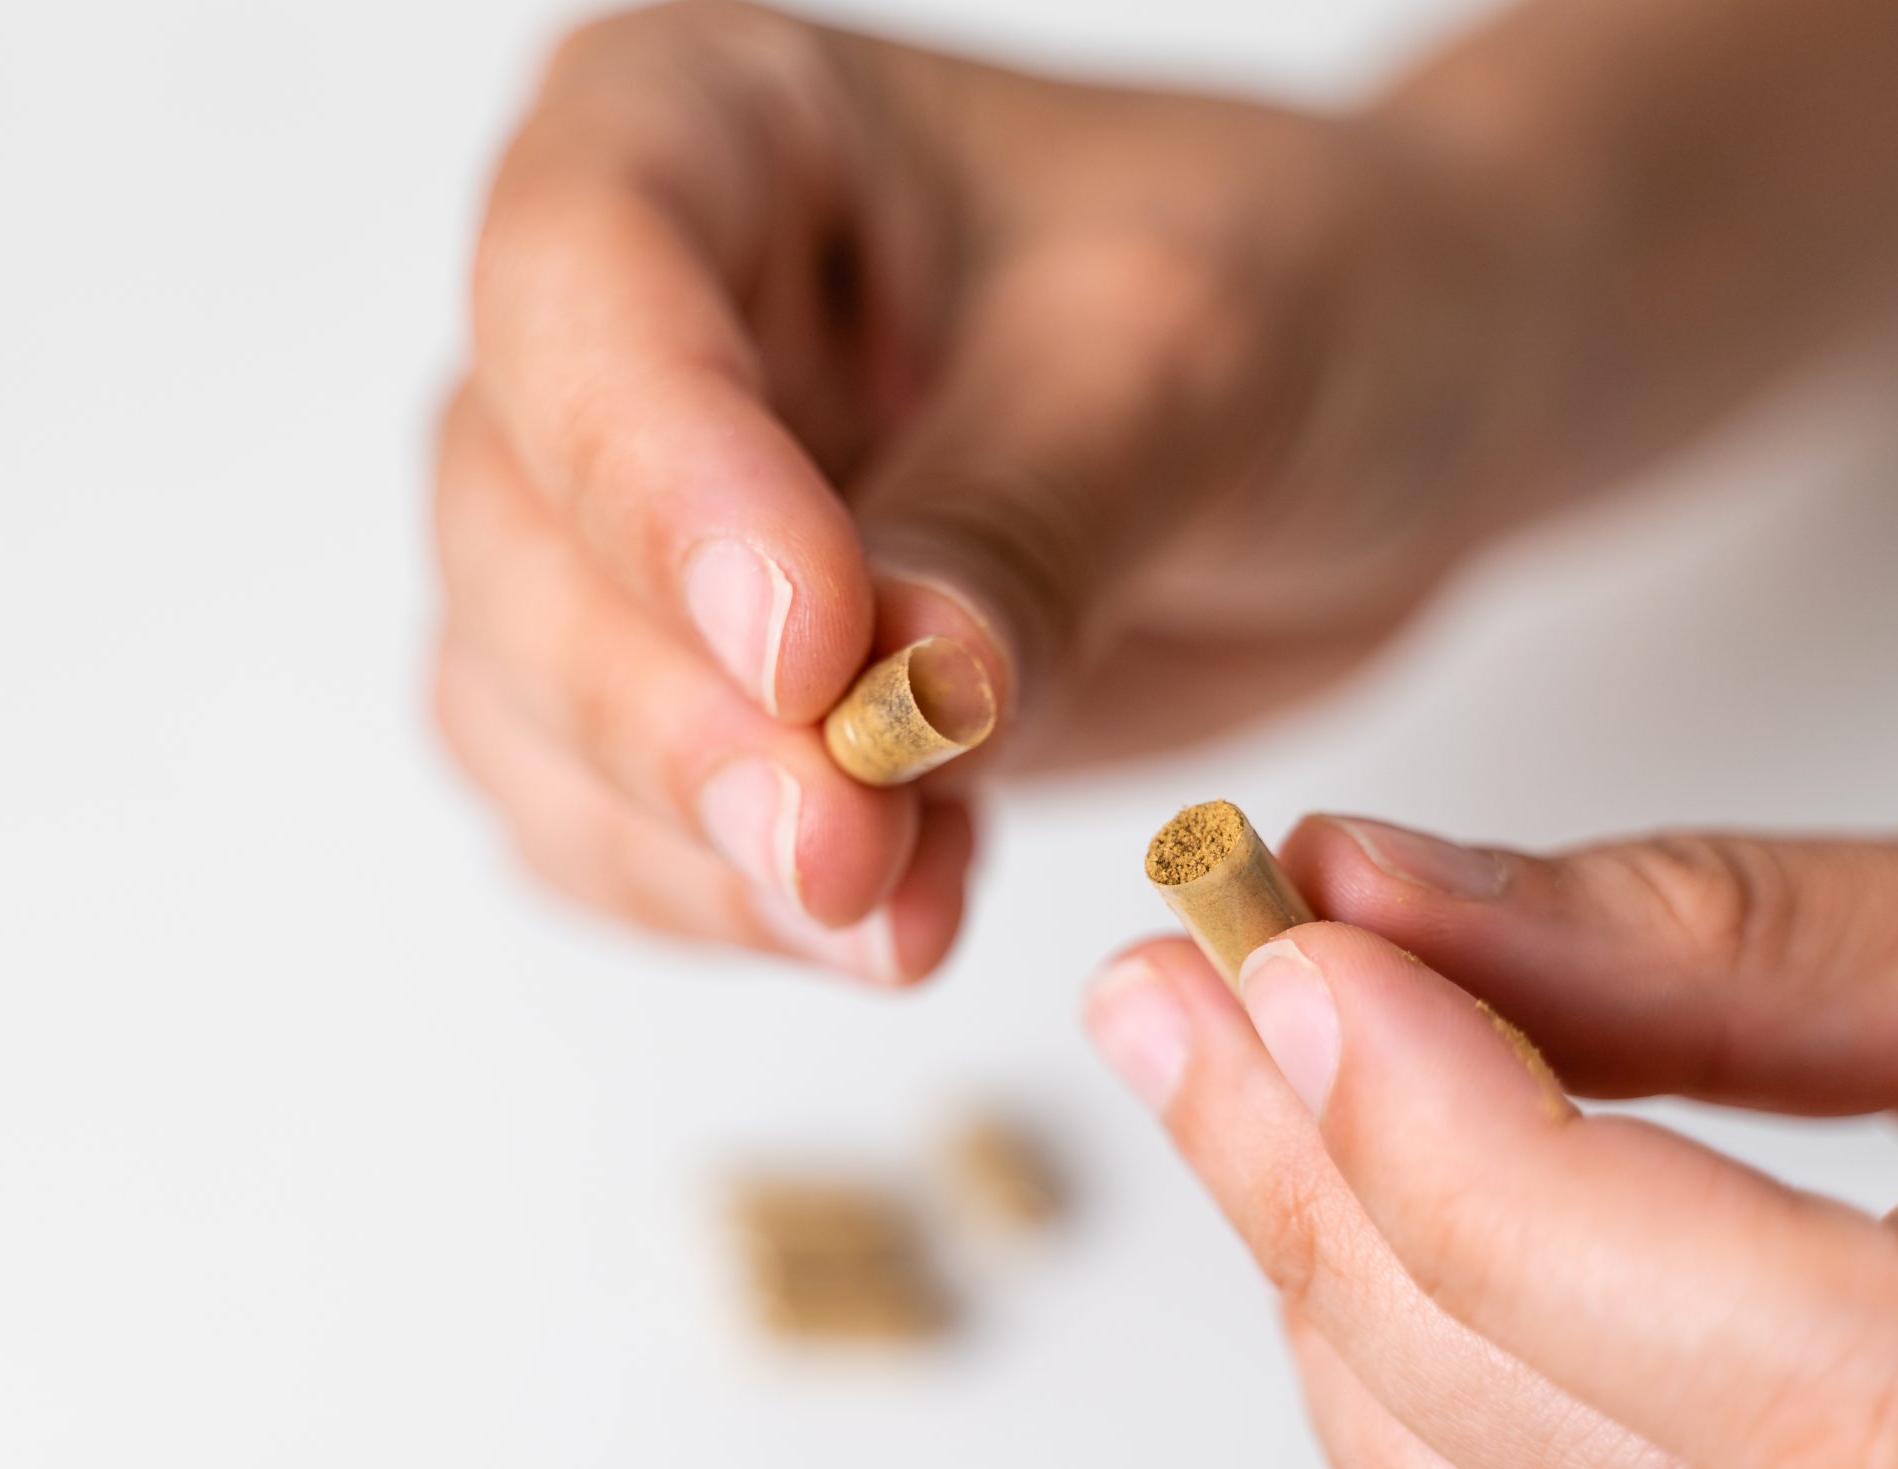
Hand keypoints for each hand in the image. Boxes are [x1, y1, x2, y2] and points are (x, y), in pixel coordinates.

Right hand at [431, 1, 1529, 980]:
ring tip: (895, 907)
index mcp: (711, 121)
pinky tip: (882, 919)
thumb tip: (883, 706)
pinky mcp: (690, 689)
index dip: (659, 477)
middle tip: (843, 847)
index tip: (808, 646)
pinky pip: (607, 825)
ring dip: (690, 840)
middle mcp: (634, 317)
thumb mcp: (1198, 361)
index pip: (581, 274)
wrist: (1382, 421)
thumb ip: (1026, 520)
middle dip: (669, 714)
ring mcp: (638, 518)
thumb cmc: (1305, 295)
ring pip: (524, 696)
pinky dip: (719, 899)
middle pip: (514, 520)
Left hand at [1087, 800, 1897, 1468]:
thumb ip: (1710, 931)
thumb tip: (1370, 895)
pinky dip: (1434, 1435)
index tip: (1309, 969)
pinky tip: (1350, 1244)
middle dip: (1355, 1222)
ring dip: (1351, 1333)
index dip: (1508, 1188)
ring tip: (1228, 1087)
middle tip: (1188, 993)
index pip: (1835, 1395)